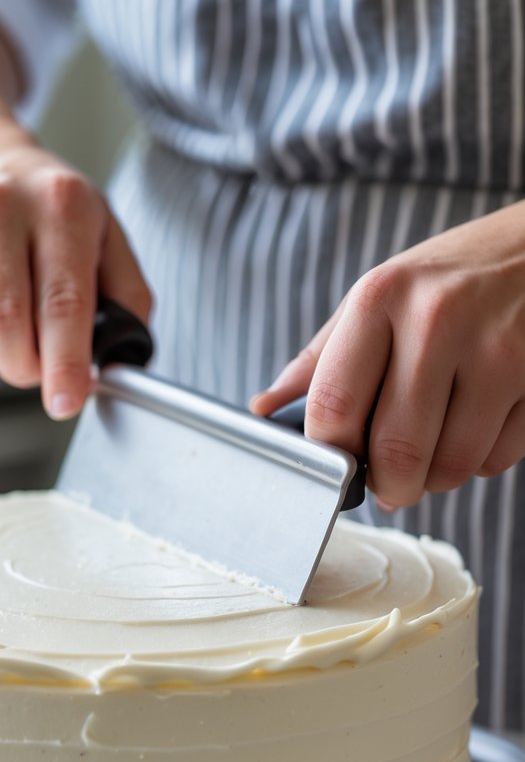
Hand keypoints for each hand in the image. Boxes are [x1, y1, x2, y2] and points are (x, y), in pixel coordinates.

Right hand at [0, 142, 151, 418]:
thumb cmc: (44, 211)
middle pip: (5, 326)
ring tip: (5, 328)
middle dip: (26, 367)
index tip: (66, 401)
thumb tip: (122, 360)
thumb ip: (128, 298)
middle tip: (38, 363)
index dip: (65, 364)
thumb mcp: (105, 235)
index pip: (62, 302)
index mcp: (59, 205)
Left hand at [250, 202, 524, 507]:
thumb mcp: (381, 295)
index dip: (331, 456)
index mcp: (380, 298)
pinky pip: (497, 459)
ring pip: (451, 467)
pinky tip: (476, 427)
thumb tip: (264, 408)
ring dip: (434, 478)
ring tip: (432, 449)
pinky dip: (480, 461)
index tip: (339, 466)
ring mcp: (497, 350)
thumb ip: (323, 357)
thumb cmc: (453, 275)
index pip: (334, 407)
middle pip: (394, 451)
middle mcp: (436, 321)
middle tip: (389, 482)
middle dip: (388, 486)